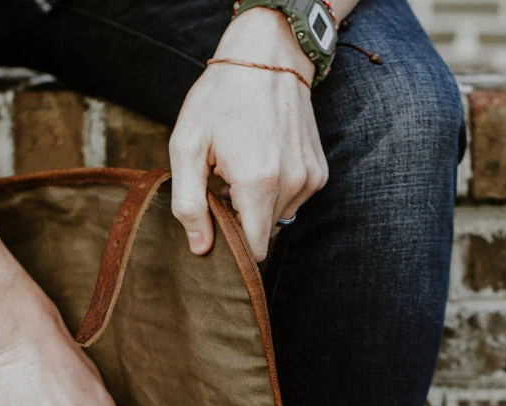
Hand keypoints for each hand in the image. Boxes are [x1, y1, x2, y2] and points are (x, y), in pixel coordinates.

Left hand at [168, 7, 328, 259]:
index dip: (232, 244)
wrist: (266, 56)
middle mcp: (291, 184)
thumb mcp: (187, 147)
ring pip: (277, 219)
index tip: (216, 221)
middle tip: (223, 183)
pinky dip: (275, 191)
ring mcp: (309, 177)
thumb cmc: (219, 99)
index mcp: (258, 183)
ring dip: (257, 205)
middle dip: (241, 219)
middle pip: (263, 235)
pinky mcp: (318, 171)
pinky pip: (292, 202)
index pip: (253, 250)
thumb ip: (189, 204)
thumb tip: (201, 248)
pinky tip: (261, 162)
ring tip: (241, 169)